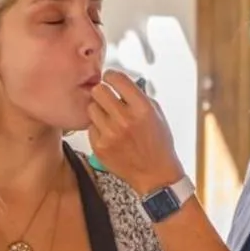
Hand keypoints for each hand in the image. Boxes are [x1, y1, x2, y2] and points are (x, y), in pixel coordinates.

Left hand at [87, 70, 184, 196]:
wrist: (155, 174)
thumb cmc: (158, 144)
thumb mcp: (157, 115)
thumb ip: (139, 97)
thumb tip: (122, 83)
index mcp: (142, 108)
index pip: (116, 79)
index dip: (112, 76)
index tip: (111, 79)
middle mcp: (125, 119)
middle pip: (98, 90)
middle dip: (103, 92)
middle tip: (107, 98)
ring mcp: (110, 134)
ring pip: (91, 108)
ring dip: (99, 110)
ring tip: (109, 118)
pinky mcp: (100, 146)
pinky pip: (91, 127)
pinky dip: (98, 128)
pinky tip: (110, 133)